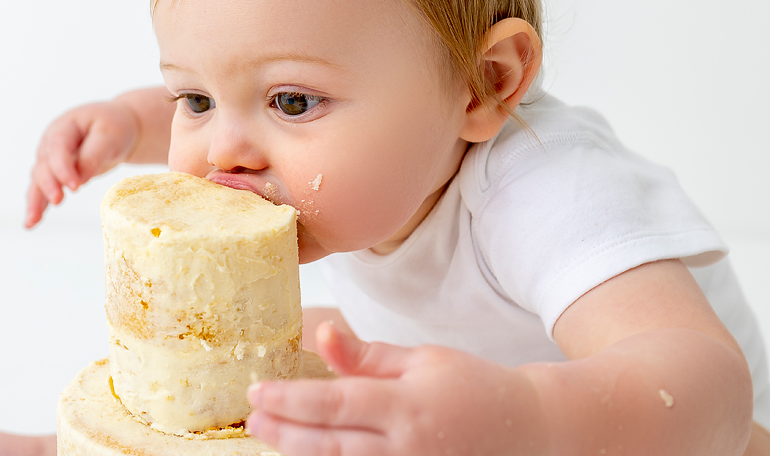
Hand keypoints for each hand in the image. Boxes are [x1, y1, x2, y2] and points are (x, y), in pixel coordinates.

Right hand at [25, 101, 138, 227]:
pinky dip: (37, 206)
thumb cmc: (114, 127)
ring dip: (35, 200)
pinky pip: (43, 190)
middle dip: (49, 184)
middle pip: (44, 165)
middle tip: (58, 200)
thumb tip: (79, 180)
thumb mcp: (109, 135)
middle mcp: (51, 143)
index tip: (76, 186)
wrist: (116, 127)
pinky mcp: (55, 173)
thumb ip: (93, 155)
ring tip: (33, 220)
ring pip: (38, 180)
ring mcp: (50, 159)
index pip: (58, 148)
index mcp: (65, 127)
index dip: (64, 167)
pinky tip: (31, 224)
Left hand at [246, 323, 546, 455]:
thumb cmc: (474, 386)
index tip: (256, 391)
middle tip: (251, 418)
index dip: (290, 399)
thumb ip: (367, 355)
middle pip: (328, 443)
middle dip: (283, 431)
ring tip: (269, 435)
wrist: (528, 429)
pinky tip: (308, 455)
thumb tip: (321, 335)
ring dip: (299, 453)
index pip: (334, 402)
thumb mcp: (422, 360)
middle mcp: (404, 447)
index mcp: (405, 406)